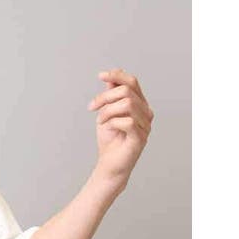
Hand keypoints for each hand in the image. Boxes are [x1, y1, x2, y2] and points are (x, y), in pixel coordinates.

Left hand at [87, 68, 153, 190]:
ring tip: (100, 121)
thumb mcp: (107, 113)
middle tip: (92, 107)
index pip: (132, 82)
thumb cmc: (110, 139)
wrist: (109, 163)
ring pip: (127, 104)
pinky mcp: (140, 137)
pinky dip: (112, 122)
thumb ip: (110, 96)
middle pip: (127, 91)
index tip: (100, 76)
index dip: (117, 76)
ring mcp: (145, 125)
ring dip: (107, 111)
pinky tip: (107, 128)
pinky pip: (128, 121)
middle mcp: (146, 112)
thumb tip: (109, 77)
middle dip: (104, 97)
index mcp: (139, 104)